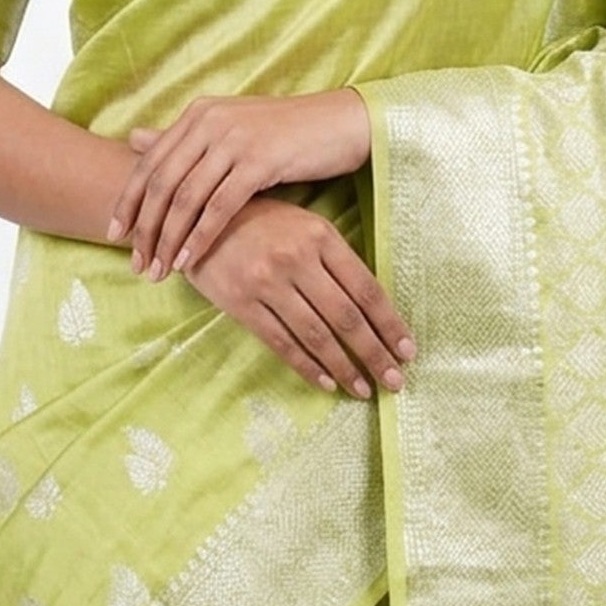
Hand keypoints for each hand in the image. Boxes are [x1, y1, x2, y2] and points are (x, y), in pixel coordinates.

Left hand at [106, 89, 370, 280]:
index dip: (128, 200)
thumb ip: (185, 140)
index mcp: (199, 114)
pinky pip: (220, 207)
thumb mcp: (231, 130)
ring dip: (169, 239)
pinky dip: (200, 236)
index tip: (114, 234)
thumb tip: (134, 139)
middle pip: (161, 182)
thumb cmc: (286, 133)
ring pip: (186, 198)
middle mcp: (210, 121)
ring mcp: (235, 139)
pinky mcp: (260, 160)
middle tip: (136, 263)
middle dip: (144, 228)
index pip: (150, 161)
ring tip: (159, 270)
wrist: (341, 123)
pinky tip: (190, 260)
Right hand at [179, 194, 414, 398]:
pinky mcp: (240, 302)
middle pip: (346, 316)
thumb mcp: (304, 225)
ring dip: (344, 367)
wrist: (198, 215)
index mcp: (320, 236)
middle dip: (375, 353)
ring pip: (316, 334)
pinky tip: (326, 383)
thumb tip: (372, 309)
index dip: (390, 324)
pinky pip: (281, 342)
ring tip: (363, 389)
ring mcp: (267, 281)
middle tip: (395, 381)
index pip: (366, 289)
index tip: (407, 351)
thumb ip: (335, 261)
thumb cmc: (262, 222)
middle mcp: (296, 258)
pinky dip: (307, 366)